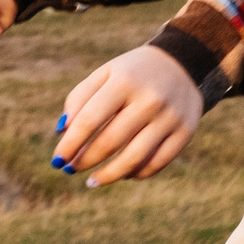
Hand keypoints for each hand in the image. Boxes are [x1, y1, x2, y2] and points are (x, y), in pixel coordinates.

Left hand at [51, 45, 201, 185]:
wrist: (181, 63)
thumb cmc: (132, 73)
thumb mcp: (105, 74)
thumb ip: (79, 99)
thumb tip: (62, 132)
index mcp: (124, 81)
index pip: (90, 119)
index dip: (70, 143)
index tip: (57, 160)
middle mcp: (150, 99)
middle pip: (111, 141)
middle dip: (85, 160)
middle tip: (70, 169)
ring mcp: (170, 117)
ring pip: (135, 158)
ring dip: (108, 175)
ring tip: (91, 181)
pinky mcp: (185, 131)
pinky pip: (158, 163)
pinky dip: (137, 173)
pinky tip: (123, 173)